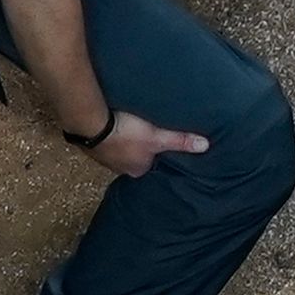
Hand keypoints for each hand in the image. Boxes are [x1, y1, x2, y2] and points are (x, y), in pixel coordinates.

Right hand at [88, 110, 210, 180]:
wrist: (88, 124)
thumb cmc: (125, 134)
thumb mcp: (157, 137)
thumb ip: (180, 141)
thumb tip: (205, 146)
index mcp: (137, 170)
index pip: (154, 166)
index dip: (160, 156)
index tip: (165, 147)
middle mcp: (119, 168)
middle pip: (137, 158)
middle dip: (143, 149)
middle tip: (150, 137)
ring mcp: (103, 158)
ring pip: (121, 150)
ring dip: (127, 142)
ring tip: (135, 131)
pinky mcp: (92, 144)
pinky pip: (106, 141)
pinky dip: (112, 136)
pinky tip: (115, 127)